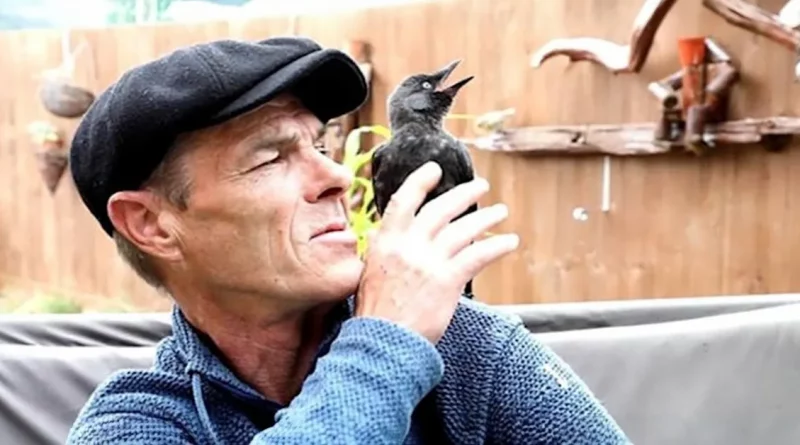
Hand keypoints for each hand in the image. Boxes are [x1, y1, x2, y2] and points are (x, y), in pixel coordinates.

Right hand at [355, 161, 518, 343]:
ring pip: (463, 230)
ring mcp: (428, 261)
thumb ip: (387, 253)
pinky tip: (509, 242)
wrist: (382, 342)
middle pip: (441, 210)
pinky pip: (478, 255)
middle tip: (480, 186)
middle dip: (463, 194)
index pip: (404, 200)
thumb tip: (396, 240)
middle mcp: (407, 245)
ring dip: (486, 218)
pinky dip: (497, 245)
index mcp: (385, 242)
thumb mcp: (370, 273)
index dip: (421, 181)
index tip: (435, 170)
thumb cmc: (376, 315)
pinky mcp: (447, 280)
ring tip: (500, 211)